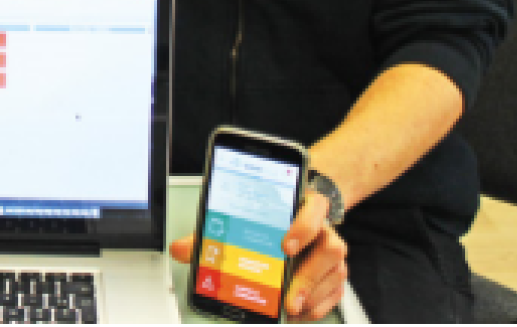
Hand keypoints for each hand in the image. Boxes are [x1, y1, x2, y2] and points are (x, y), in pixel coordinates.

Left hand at [167, 190, 348, 322]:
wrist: (297, 214)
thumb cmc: (271, 216)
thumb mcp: (244, 217)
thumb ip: (214, 232)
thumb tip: (181, 250)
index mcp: (305, 205)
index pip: (314, 210)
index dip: (302, 227)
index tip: (285, 246)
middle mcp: (324, 227)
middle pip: (330, 249)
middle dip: (307, 277)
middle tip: (287, 297)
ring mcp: (331, 251)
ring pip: (334, 274)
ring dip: (311, 295)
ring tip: (288, 307)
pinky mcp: (334, 273)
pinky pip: (334, 293)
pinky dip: (316, 306)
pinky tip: (296, 312)